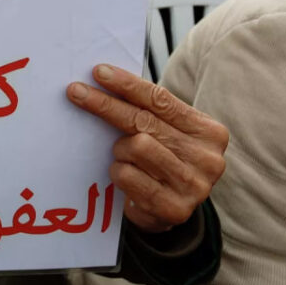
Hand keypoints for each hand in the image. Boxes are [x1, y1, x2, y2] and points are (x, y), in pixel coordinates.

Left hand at [67, 64, 227, 231]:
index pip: (161, 100)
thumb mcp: (166, 133)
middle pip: (144, 121)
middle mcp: (207, 158)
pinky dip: (118, 172)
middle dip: (106, 105)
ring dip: (119, 150)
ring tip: (123, 156)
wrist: (170, 211)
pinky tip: (125, 177)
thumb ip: (149, 112)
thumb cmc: (163, 161)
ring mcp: (194, 186)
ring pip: (135, 147)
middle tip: (76, 92)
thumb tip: (105, 81)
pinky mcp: (175, 209)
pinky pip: (128, 176)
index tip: (99, 72)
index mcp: (209, 132)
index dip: (127, 84)